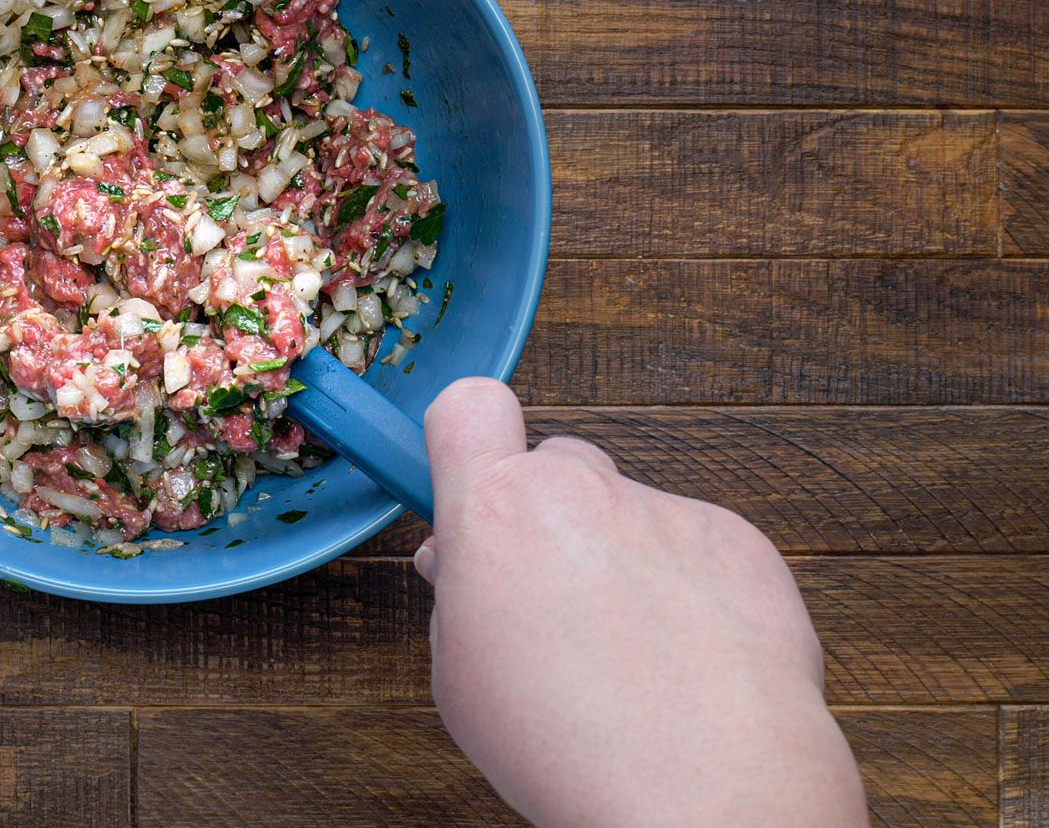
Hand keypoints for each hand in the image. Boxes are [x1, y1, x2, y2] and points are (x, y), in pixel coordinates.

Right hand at [415, 379, 866, 827]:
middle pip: (557, 464)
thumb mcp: (462, 678)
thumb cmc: (572, 748)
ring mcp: (665, 509)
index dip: (468, 437)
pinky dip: (692, 589)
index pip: (469, 407)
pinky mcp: (738, 538)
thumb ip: (459, 597)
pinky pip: (697, 547)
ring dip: (626, 560)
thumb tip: (466, 563)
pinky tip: (691, 661)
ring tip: (637, 655)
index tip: (472, 475)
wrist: (705, 792)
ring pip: (630, 513)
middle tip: (556, 597)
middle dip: (552, 515)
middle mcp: (582, 491)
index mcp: (498, 513)